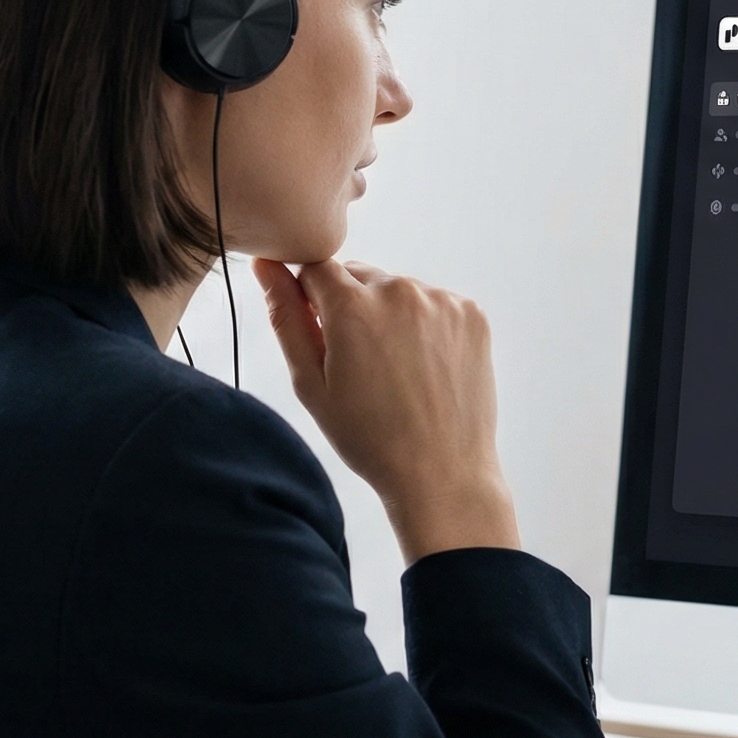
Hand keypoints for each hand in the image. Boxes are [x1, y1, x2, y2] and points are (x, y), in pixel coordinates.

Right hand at [253, 258, 519, 561]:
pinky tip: (424, 367)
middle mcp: (399, 291)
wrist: (441, 472)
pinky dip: (425, 324)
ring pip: (398, 290)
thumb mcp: (310, 383)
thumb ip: (285, 317)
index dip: (311, 297)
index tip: (321, 332)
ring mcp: (441, 301)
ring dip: (390, 315)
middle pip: (358, 276)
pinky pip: (434, 303)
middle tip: (360, 364)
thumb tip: (266, 266)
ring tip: (396, 371)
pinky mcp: (471, 313)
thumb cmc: (369, 437)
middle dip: (350, 307)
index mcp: (352, 306)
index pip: (316, 266)